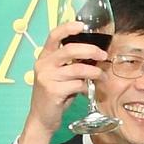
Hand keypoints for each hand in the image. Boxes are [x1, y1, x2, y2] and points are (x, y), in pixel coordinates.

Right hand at [21, 23, 103, 143]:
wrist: (41, 118)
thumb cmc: (54, 95)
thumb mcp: (58, 76)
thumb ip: (70, 64)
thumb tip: (94, 56)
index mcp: (44, 57)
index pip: (53, 36)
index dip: (68, 28)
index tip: (82, 25)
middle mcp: (43, 65)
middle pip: (69, 50)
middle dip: (90, 50)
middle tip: (102, 55)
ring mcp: (47, 78)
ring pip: (77, 69)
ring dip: (94, 72)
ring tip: (101, 76)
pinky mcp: (53, 91)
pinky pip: (77, 85)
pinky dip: (87, 87)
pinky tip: (88, 91)